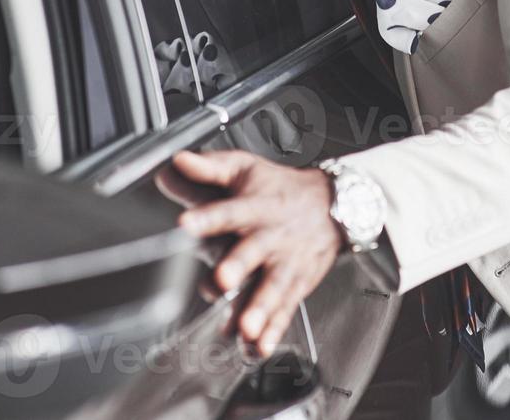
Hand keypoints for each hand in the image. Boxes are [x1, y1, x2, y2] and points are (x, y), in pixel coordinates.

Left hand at [171, 149, 341, 355]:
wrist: (335, 205)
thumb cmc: (280, 189)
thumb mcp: (245, 169)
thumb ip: (209, 168)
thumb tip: (175, 161)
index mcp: (254, 206)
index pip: (228, 210)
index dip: (207, 217)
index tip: (184, 225)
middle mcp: (270, 236)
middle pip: (252, 252)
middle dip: (237, 267)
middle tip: (221, 281)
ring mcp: (285, 263)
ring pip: (272, 287)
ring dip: (258, 309)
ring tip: (244, 329)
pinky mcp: (296, 285)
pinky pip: (285, 310)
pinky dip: (273, 331)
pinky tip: (258, 348)